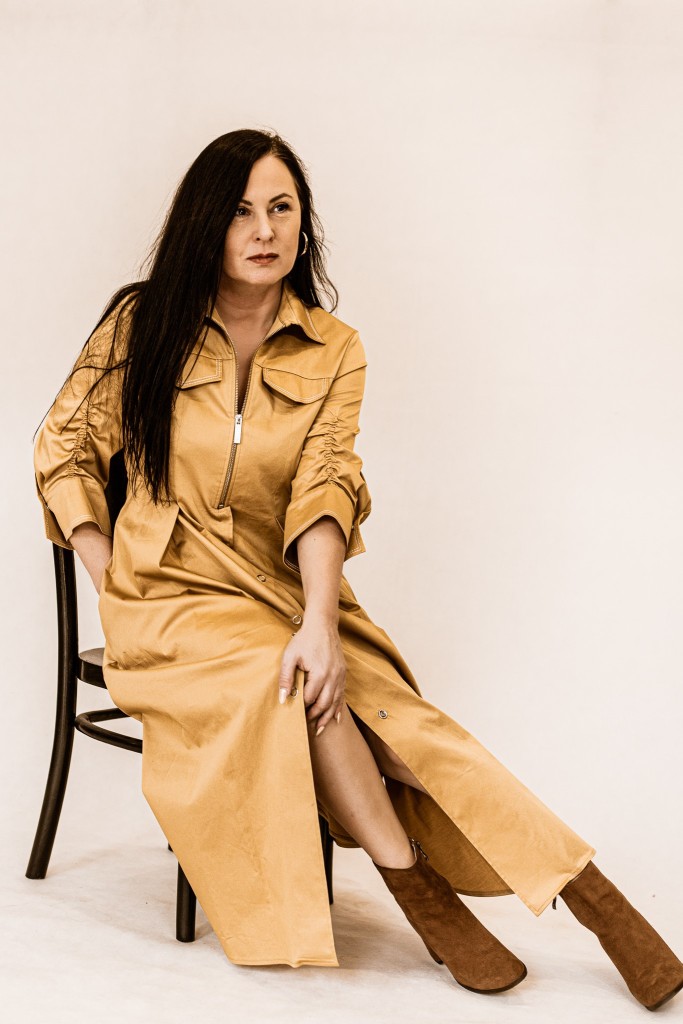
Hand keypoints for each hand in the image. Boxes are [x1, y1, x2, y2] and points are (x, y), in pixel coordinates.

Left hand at [278, 617, 345, 734]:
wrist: (322, 625)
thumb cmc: (304, 640)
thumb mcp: (290, 656)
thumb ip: (285, 678)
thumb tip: (282, 699)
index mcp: (319, 673)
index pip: (310, 698)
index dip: (301, 707)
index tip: (294, 714)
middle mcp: (333, 676)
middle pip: (324, 704)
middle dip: (315, 716)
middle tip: (305, 724)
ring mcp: (340, 675)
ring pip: (335, 702)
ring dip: (327, 717)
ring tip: (320, 729)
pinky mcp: (343, 673)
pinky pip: (342, 695)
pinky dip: (338, 708)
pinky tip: (335, 719)